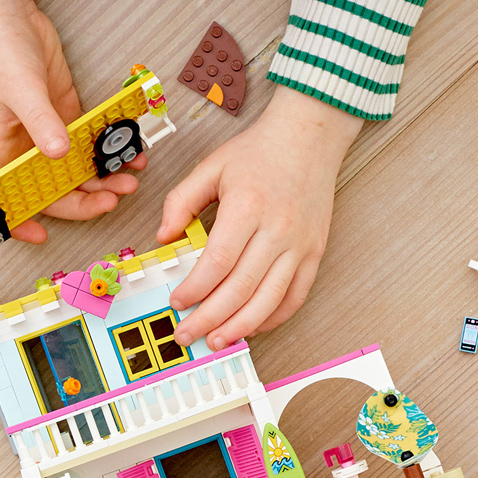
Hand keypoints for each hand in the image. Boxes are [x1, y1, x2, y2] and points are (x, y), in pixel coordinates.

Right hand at [0, 0, 144, 242]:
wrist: (11, 15)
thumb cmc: (0, 51)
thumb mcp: (21, 89)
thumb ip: (42, 123)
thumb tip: (59, 155)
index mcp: (1, 151)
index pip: (4, 199)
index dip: (19, 223)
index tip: (41, 236)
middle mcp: (25, 152)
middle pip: (54, 193)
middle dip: (84, 202)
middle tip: (114, 199)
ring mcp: (49, 138)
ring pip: (78, 175)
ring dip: (105, 181)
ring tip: (131, 177)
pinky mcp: (69, 122)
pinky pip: (92, 149)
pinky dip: (111, 154)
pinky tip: (132, 153)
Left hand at [157, 86, 360, 350]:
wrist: (310, 136)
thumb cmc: (261, 151)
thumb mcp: (211, 167)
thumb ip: (181, 201)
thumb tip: (163, 236)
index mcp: (247, 207)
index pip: (217, 262)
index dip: (194, 289)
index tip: (177, 302)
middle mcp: (277, 230)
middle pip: (240, 289)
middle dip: (209, 318)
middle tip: (187, 334)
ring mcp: (299, 245)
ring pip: (269, 300)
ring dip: (240, 327)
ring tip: (217, 341)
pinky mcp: (314, 253)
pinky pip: (295, 297)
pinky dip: (273, 318)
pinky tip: (252, 327)